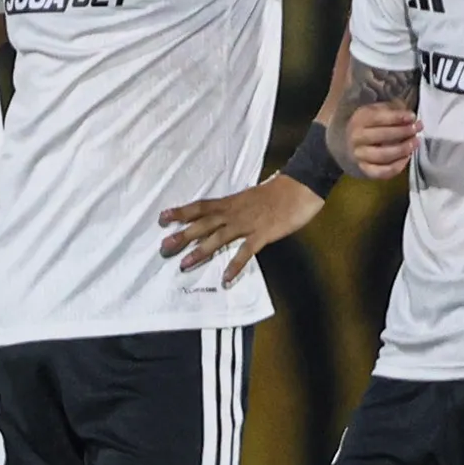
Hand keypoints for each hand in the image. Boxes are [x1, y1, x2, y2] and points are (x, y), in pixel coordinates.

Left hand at [159, 175, 321, 286]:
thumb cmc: (277, 192)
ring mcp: (247, 224)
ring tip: (184, 264)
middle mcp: (233, 213)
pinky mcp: (263, 234)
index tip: (162, 218)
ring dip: (201, 251)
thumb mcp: (249, 197)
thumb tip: (221, 217)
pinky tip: (226, 277)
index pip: (200, 207)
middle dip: (182, 236)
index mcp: (230, 203)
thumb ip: (234, 207)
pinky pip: (246, 251)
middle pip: (202, 224)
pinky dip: (235, 264)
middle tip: (163, 247)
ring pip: (218, 238)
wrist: (300, 187)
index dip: (181, 212)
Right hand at [346, 101, 420, 178]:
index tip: (413, 117)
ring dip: (402, 149)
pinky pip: (382, 172)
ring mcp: (359, 155)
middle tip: (416, 129)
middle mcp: (356, 138)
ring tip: (415, 142)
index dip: (397, 118)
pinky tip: (407, 157)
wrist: (357, 139)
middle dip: (403, 132)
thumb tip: (411, 118)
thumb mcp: (381, 110)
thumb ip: (395, 112)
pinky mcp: (365, 169)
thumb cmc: (374, 123)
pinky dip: (397, 166)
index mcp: (360, 120)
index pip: (378, 118)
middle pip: (381, 136)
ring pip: (382, 155)